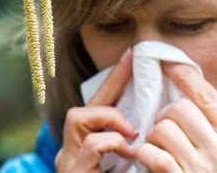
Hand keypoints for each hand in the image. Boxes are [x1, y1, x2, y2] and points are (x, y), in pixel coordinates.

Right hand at [55, 48, 137, 172]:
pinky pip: (92, 142)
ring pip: (77, 116)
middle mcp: (69, 153)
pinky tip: (130, 154)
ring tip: (132, 134)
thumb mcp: (126, 160)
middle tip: (132, 66)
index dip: (113, 80)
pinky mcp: (73, 172)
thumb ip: (129, 142)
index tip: (129, 55)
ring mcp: (68, 163)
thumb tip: (148, 120)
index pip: (95, 108)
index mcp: (81, 149)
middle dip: (110, 84)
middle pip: (81, 108)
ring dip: (110, 118)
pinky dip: (114, 142)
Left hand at [135, 63, 216, 171]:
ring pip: (163, 128)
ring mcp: (201, 169)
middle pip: (180, 109)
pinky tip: (145, 157)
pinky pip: (154, 155)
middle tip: (163, 125)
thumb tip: (192, 94)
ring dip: (152, 135)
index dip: (185, 76)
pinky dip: (145, 153)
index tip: (169, 64)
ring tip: (156, 145)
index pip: (208, 96)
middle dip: (165, 114)